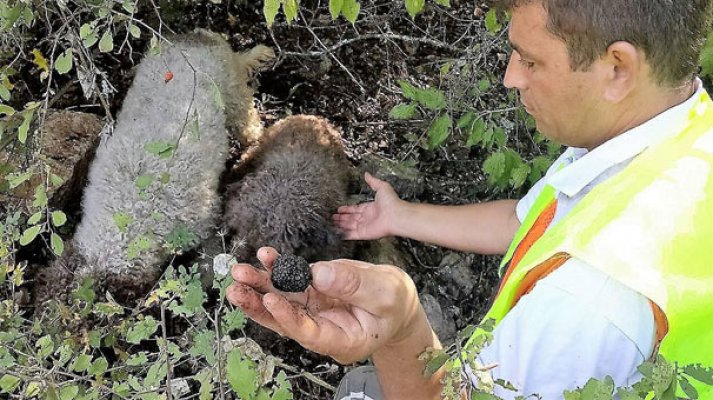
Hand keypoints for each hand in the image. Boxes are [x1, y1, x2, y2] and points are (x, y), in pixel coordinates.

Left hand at [226, 247, 424, 363]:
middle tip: (237, 288)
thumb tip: (319, 273)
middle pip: (285, 319)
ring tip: (240, 272)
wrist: (396, 298)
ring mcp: (315, 310)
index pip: (309, 333)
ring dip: (260, 285)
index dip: (287, 317)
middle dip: (259, 304)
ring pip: (282, 300)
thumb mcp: (384, 293)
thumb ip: (354, 284)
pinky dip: (277, 268)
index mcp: (342, 340)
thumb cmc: (395, 303)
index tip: (270, 300)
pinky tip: (266, 256)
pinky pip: (291, 281)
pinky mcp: (313, 291)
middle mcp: (322, 328)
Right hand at [332, 172, 403, 239]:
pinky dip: (344, 235)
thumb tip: (367, 174)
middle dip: (342, 218)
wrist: (395, 215)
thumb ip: (373, 181)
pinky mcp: (363, 233)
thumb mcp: (382, 187)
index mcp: (370, 208)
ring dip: (341, 225)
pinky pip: (352, 235)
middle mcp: (367, 217)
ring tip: (332, 223)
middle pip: (351, 218)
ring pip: (350, 226)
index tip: (340, 209)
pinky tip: (338, 234)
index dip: (347, 209)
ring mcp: (365, 226)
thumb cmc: (391, 202)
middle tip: (333, 217)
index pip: (355, 209)